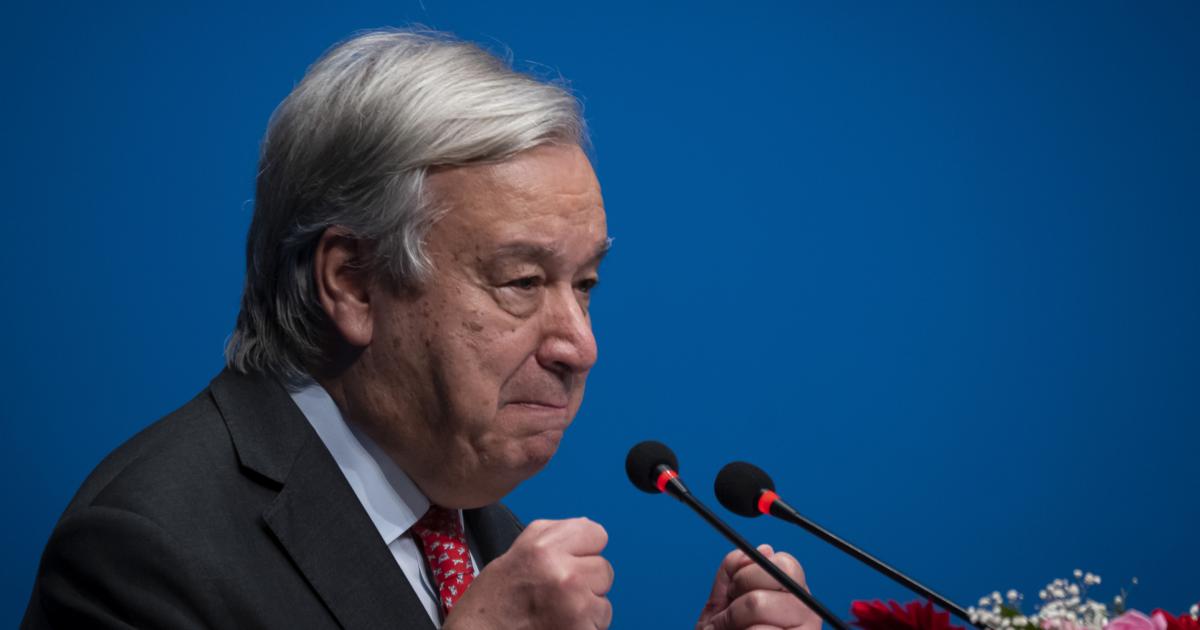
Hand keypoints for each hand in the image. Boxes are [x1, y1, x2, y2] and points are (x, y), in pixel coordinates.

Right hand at [444, 517, 613, 629]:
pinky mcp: (581, 629)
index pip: (597, 534)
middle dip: (586, 582)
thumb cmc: (494, 600)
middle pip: (604, 569)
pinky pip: (600, 624)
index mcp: (544, 546)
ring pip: (604, 600)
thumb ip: (555, 535)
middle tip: (557, 593)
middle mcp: (561, 572)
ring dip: (587, 608)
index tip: (569, 562)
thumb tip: (588, 528)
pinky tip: (560, 625)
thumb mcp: (519, 550)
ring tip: (557, 611)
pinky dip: (585, 628)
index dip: (584, 550)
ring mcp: (574, 603)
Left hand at [696, 544, 819, 629]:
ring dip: (730, 622)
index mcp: (794, 594)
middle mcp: (807, 613)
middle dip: (737, 599)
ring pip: (756, 606)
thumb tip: (764, 549)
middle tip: (729, 616)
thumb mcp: (723, 601)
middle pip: (770, 582)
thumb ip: (735, 571)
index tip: (735, 590)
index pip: (784, 563)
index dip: (749, 573)